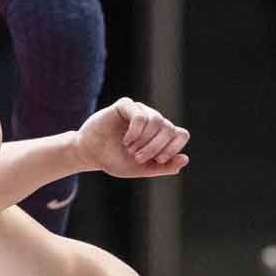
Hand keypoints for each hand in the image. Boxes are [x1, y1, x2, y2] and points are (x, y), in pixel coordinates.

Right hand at [73, 98, 189, 178]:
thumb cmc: (116, 161)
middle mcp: (153, 120)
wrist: (91, 155)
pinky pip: (140, 116)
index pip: (181, 134)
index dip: (173, 148)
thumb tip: (185, 159)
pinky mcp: (126, 105)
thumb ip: (164, 167)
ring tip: (130, 149)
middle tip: (139, 157)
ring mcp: (140, 110)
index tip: (158, 160)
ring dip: (144, 141)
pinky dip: (135, 132)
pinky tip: (126, 141)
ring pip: (156, 120)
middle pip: (169, 128)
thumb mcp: (142, 169)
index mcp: (160, 134)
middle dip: (155, 147)